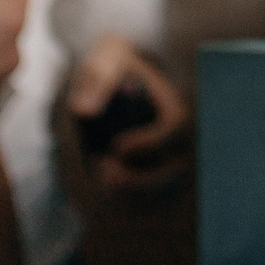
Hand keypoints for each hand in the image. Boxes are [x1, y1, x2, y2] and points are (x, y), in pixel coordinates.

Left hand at [66, 34, 190, 191]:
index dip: (151, 143)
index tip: (117, 147)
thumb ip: (97, 79)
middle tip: (104, 172)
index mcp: (177, 109)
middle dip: (141, 181)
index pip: (177, 130)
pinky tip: (104, 182)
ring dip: (131, 196)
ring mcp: (170, 167)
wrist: (118, 83)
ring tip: (101, 174)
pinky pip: (150, 206)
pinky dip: (126, 203)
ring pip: (163, 196)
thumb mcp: (105, 58)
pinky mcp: (156, 185)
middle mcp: (181, 143)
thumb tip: (83, 111)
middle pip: (176, 173)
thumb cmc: (114, 66)